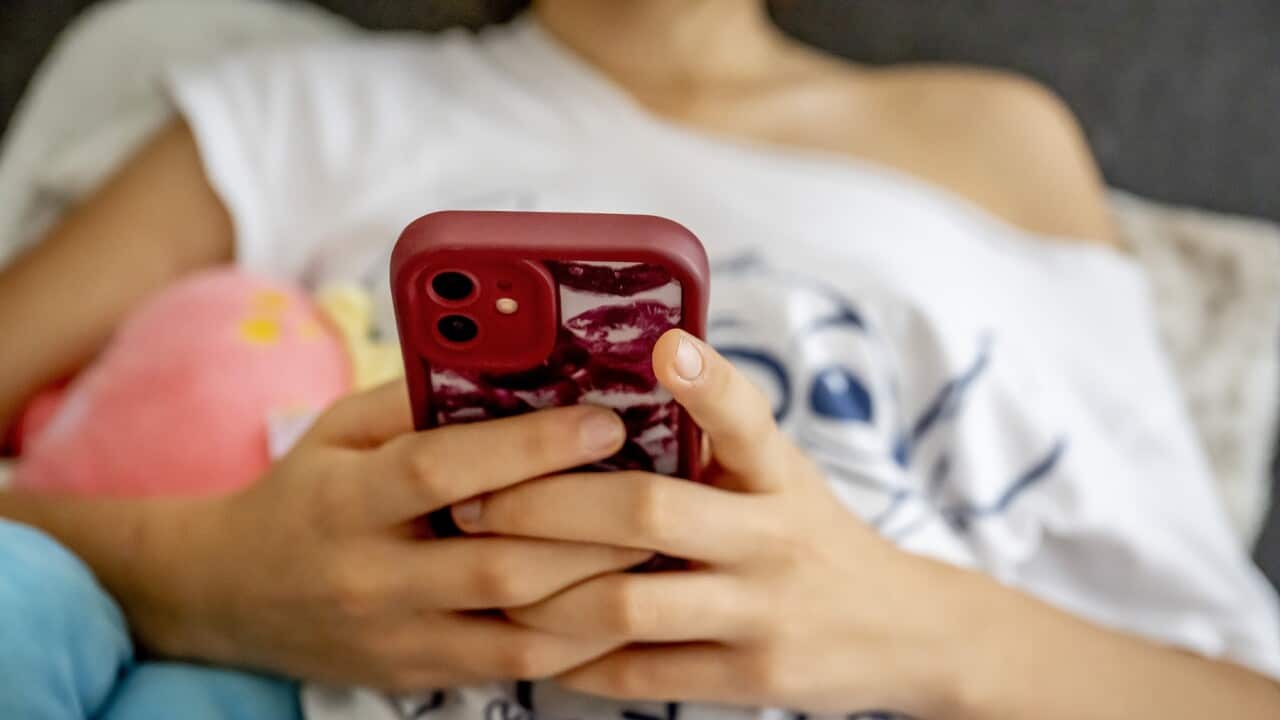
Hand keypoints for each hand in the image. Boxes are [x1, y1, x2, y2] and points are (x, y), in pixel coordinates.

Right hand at [139, 382, 649, 689]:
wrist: (227, 596)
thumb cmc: (302, 495)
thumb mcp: (338, 431)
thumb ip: (416, 400)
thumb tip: (511, 360)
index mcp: (346, 499)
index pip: (445, 468)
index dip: (530, 445)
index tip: (603, 422)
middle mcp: (371, 576)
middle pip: (500, 561)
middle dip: (591, 528)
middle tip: (660, 489)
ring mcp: (398, 637)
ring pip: (521, 628)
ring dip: (600, 590)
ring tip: (659, 547)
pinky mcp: (420, 675)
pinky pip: (515, 666)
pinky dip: (576, 639)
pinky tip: (620, 600)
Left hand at [450, 331, 978, 714]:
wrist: (903, 632)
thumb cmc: (811, 535)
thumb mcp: (783, 476)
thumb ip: (715, 443)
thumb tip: (615, 384)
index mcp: (779, 474)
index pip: (747, 417)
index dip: (707, 382)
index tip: (665, 347)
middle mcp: (773, 537)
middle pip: (647, 512)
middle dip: (547, 507)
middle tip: (475, 502)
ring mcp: (763, 613)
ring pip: (629, 603)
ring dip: (544, 594)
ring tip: (488, 578)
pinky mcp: (751, 678)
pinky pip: (642, 675)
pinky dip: (577, 661)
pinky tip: (534, 645)